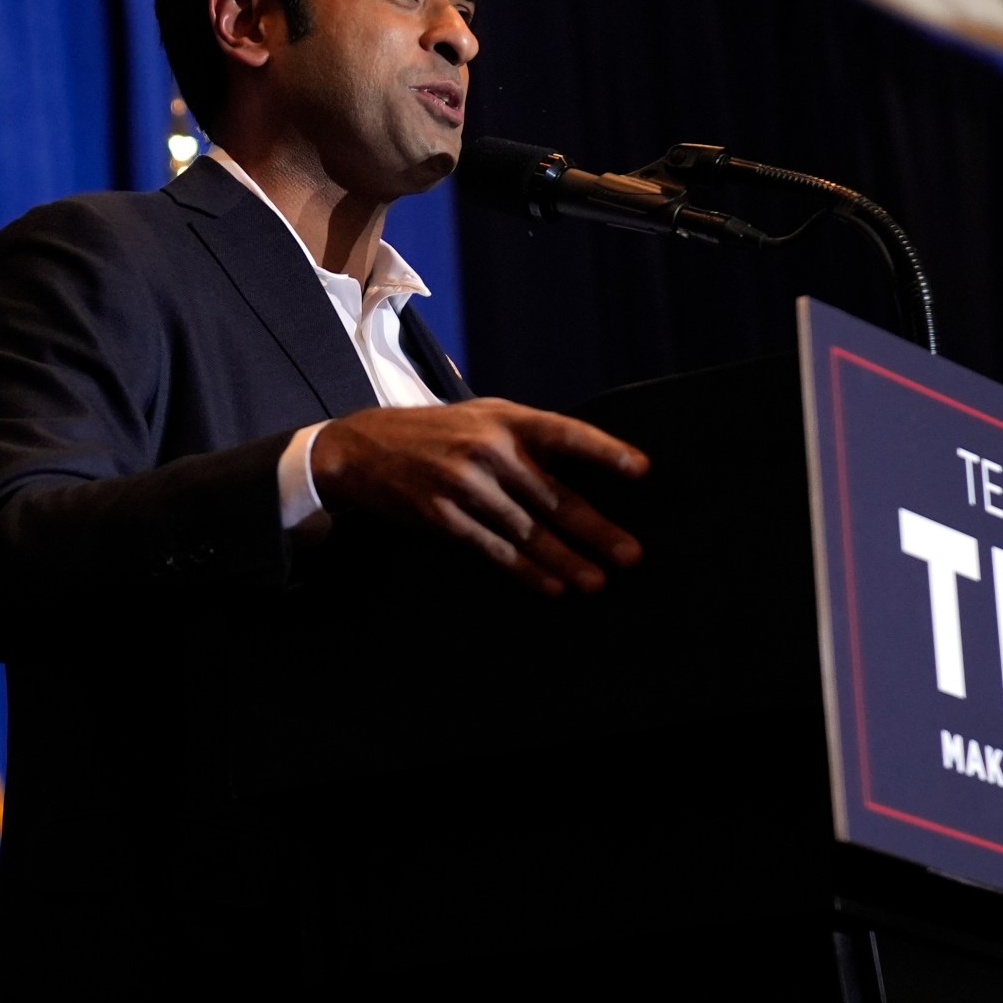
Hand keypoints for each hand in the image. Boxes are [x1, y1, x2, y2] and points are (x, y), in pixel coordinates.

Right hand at [309, 398, 648, 594]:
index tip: (641, 471)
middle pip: (553, 495)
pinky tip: (549, 586)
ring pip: (526, 530)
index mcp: (504, 419)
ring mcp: (462, 485)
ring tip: (596, 582)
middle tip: (631, 555)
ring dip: (565, 560)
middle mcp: (486, 450)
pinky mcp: (441, 517)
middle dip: (596, 529)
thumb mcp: (480, 417)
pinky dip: (524, 570)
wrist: (361, 449)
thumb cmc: (434, 434)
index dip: (604, 452)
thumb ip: (527, 436)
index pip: (564, 433)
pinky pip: (492, 549)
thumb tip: (587, 467)